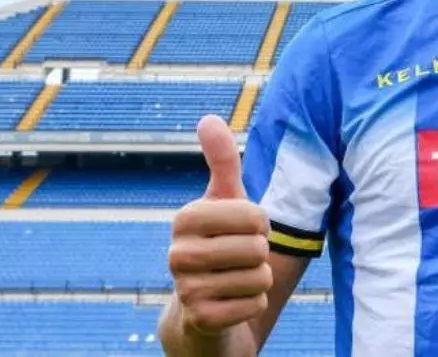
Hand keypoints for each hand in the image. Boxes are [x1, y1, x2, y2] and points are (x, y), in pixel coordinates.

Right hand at [168, 114, 272, 334]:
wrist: (204, 306)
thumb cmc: (221, 242)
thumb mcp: (224, 200)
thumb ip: (221, 161)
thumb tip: (208, 117)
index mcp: (185, 219)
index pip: (254, 215)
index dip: (260, 224)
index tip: (244, 229)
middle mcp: (177, 254)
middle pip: (256, 247)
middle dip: (260, 254)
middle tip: (240, 257)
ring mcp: (185, 289)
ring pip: (258, 277)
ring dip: (258, 279)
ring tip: (235, 278)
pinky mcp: (200, 319)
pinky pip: (254, 305)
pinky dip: (254, 303)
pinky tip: (233, 301)